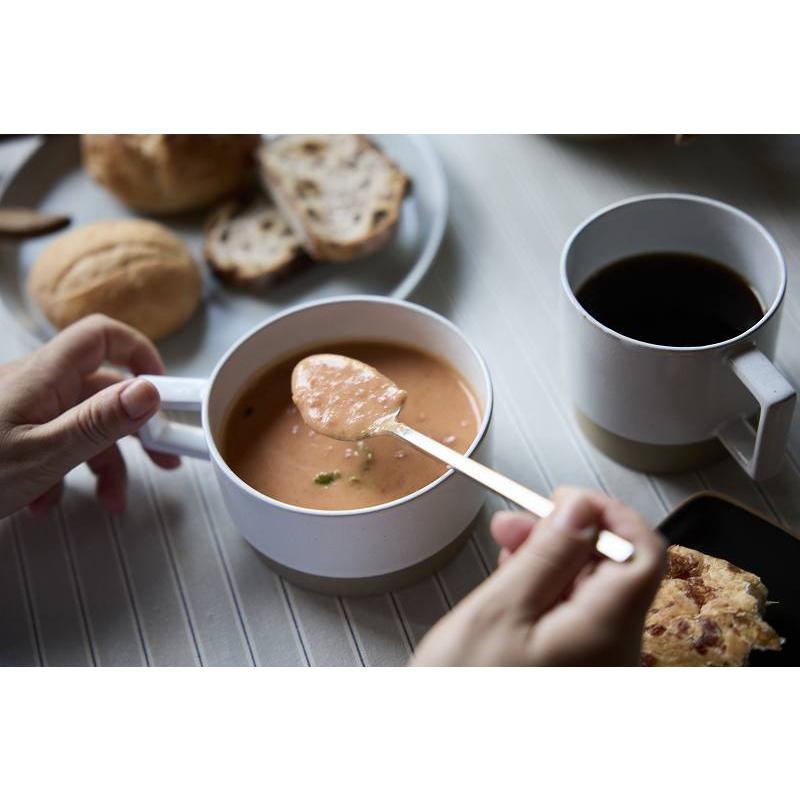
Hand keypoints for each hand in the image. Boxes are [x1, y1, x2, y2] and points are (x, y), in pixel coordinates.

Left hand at [0, 314, 178, 518]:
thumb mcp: (41, 454)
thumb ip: (98, 422)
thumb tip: (148, 392)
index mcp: (44, 376)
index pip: (103, 335)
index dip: (140, 353)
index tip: (166, 391)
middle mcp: (35, 384)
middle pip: (101, 390)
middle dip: (134, 429)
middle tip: (163, 459)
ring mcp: (22, 408)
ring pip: (80, 422)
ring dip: (101, 462)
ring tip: (108, 500)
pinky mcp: (11, 431)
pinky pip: (53, 439)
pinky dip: (64, 470)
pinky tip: (49, 501)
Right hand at [410, 488, 665, 665]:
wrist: (439, 748)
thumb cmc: (464, 690)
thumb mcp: (499, 611)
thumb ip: (547, 554)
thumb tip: (582, 507)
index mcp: (605, 635)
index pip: (643, 552)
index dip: (607, 513)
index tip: (566, 498)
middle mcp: (615, 652)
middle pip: (614, 568)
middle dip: (566, 533)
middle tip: (516, 521)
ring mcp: (598, 663)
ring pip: (591, 589)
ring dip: (551, 557)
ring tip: (507, 546)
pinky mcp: (577, 668)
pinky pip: (575, 614)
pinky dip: (547, 588)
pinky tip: (516, 580)